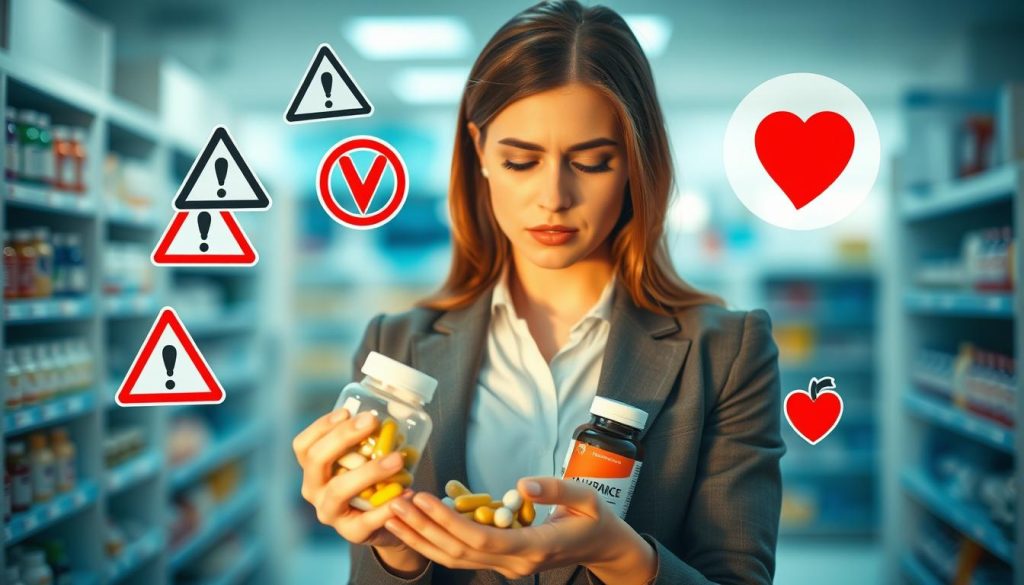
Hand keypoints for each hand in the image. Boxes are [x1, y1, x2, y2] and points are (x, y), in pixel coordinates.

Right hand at [292, 409, 418, 551]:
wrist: (385, 521)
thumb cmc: (372, 480)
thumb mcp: (363, 458)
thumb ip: (367, 438)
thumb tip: (391, 409)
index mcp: (313, 469)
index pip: (303, 446)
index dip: (321, 426)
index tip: (347, 411)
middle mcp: (314, 490)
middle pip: (317, 460)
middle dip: (343, 437)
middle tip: (372, 422)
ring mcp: (329, 512)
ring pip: (339, 489)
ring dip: (369, 471)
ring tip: (397, 459)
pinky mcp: (350, 532)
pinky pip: (367, 519)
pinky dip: (387, 506)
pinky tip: (406, 492)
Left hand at [383, 476, 654, 581]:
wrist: (603, 547)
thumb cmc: (596, 519)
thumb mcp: (587, 498)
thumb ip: (556, 490)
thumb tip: (522, 484)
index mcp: (535, 547)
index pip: (481, 540)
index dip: (448, 521)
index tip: (423, 499)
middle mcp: (516, 563)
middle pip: (459, 552)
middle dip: (424, 529)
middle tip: (396, 503)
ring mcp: (508, 567)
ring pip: (455, 559)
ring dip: (422, 538)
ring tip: (394, 515)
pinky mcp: (502, 562)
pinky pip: (462, 556)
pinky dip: (435, 541)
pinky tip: (416, 525)